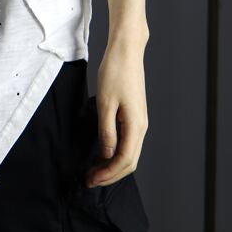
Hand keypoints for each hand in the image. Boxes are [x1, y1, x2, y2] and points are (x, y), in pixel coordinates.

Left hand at [86, 38, 148, 187]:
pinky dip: (115, 153)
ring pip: (129, 153)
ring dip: (112, 165)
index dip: (107, 174)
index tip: (90, 179)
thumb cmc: (115, 72)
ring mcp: (140, 121)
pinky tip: (101, 153)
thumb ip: (107, 131)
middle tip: (89, 180)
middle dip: (110, 175)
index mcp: (136, 125)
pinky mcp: (134, 116)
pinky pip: (128, 142)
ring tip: (93, 170)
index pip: (124, 160)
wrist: (126, 51)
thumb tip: (107, 155)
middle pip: (129, 162)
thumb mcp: (105, 103)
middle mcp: (141, 126)